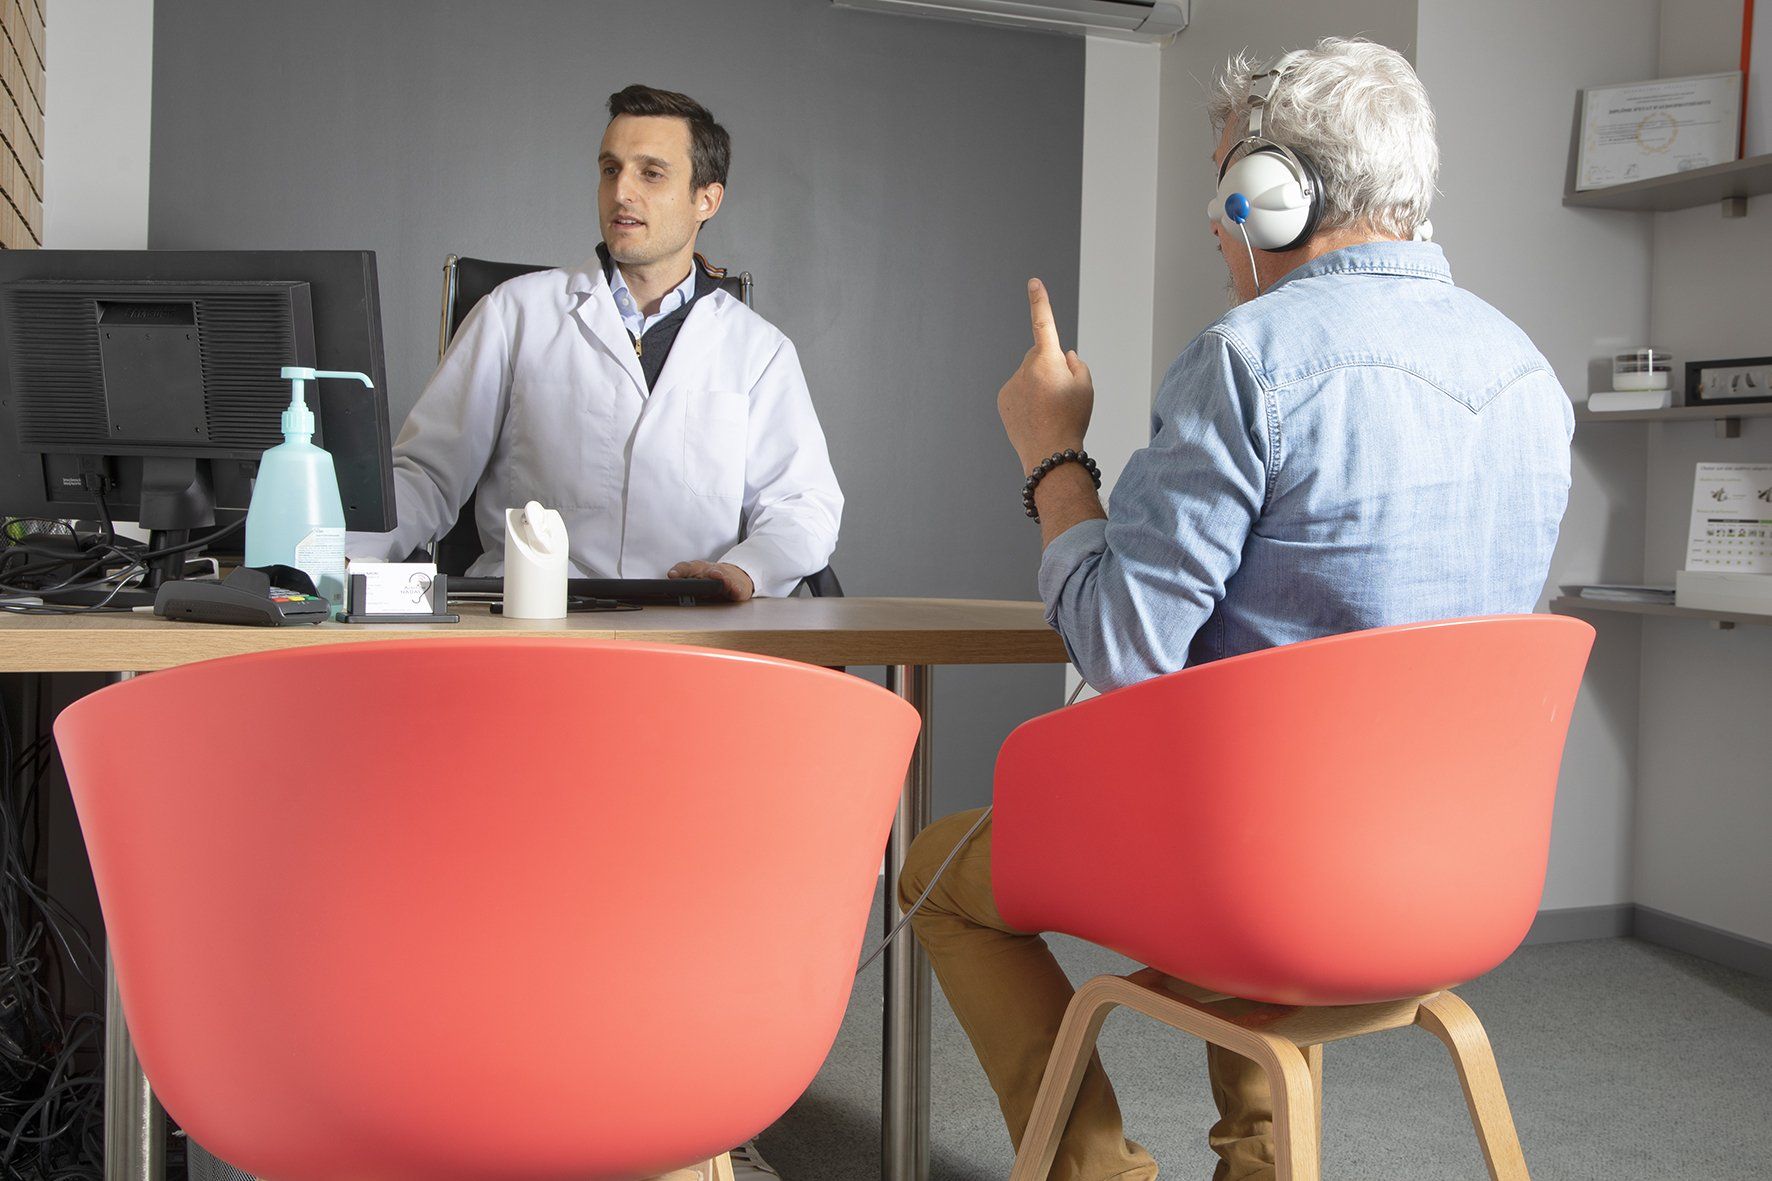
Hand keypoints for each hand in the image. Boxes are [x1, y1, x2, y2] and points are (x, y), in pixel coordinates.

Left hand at [667, 560, 754, 601]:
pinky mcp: (738, 588)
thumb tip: (665, 594)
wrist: (735, 578)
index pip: (686, 568)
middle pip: (707, 570)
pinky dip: (737, 590)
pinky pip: (737, 589)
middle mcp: (711, 571)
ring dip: (719, 576)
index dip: (679, 571)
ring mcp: (726, 578)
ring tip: (717, 576)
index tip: (672, 575)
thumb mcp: (695, 580)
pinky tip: (736, 591)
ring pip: (723, 576)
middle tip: (699, 574)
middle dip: (702, 571)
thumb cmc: (711, 580)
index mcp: (698, 569)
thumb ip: (681, 586)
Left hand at [997, 278, 1092, 472]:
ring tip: (1049, 410)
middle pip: (1039, 356)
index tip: (1033, 283)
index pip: (1043, 323)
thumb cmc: (1071, 419)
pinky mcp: (1003, 400)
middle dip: (1049, 366)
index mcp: (1047, 360)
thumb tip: (1063, 355)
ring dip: (1038, 385)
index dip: (1040, 301)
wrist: (1049, 453)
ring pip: (1028, 375)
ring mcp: (1011, 384)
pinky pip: (1018, 390)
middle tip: (1062, 394)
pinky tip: (1036, 417)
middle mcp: (1025, 368)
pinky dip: (1027, 398)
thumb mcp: (1086, 387)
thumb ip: (1076, 364)